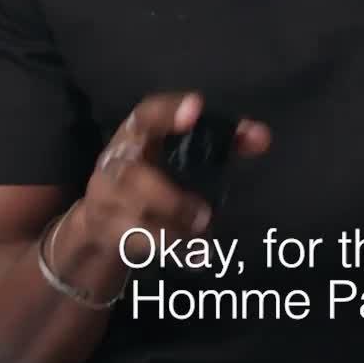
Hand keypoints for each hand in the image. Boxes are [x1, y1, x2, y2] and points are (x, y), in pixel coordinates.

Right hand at [69, 92, 270, 260]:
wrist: (101, 219)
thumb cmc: (153, 174)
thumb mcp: (179, 155)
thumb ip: (223, 144)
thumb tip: (262, 137)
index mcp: (137, 134)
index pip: (147, 115)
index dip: (169, 111)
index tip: (197, 107)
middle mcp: (116, 162)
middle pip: (132, 176)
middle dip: (168, 198)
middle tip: (204, 215)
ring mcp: (106, 199)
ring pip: (134, 215)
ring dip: (171, 229)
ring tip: (202, 235)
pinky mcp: (108, 230)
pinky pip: (136, 242)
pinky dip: (169, 249)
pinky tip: (196, 255)